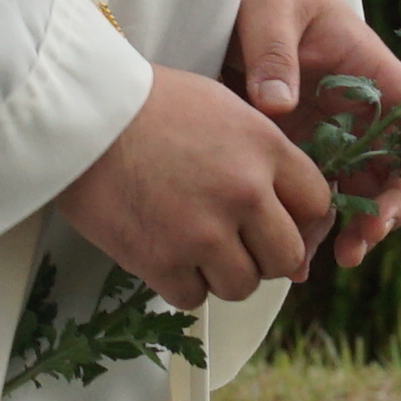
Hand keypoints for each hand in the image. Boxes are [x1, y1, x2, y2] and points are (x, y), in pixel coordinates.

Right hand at [63, 60, 331, 309]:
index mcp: (266, 149)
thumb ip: (262, 154)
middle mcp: (245, 193)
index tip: (279, 222)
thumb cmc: (146, 103)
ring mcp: (205, 231)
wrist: (81, 114)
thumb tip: (283, 205)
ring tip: (195, 248)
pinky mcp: (162, 260)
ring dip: (222, 274)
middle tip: (238, 244)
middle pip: (288, 257)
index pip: (318, 205)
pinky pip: (193, 298)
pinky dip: (180, 284)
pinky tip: (164, 253)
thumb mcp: (224, 107)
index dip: (301, 220)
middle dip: (265, 255)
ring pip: (244, 285)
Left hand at [233, 0, 400, 272]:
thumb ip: (272, 50)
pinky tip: (299, 262)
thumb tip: (278, 106)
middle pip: (399, 165)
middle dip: (394, 203)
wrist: (225, 6)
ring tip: (341, 257)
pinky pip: (318, 203)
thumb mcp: (265, 5)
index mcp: (369, 67)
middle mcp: (362, 110)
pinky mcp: (303, 159)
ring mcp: (335, 138)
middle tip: (370, 233)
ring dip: (360, 227)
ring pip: (363, 194)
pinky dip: (314, 233)